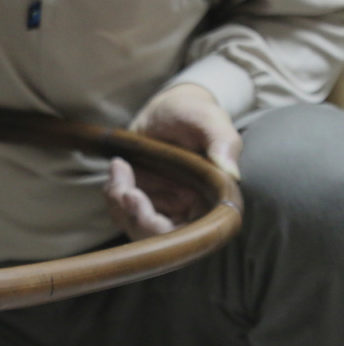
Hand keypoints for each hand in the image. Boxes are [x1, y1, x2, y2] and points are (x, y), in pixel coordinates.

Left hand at [104, 83, 242, 239]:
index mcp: (210, 203)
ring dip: (118, 202)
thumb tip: (232, 173)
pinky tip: (118, 167)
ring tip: (120, 166)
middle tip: (122, 188)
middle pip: (153, 237)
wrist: (171, 109)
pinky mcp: (142, 200)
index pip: (184, 236)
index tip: (133, 197)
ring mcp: (162, 208)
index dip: (155, 227)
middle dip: (132, 216)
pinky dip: (113, 193)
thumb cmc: (195, 113)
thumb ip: (224, 143)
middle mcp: (187, 212)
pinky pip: (122, 210)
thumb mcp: (210, 120)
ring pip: (133, 225)